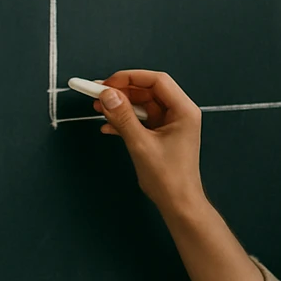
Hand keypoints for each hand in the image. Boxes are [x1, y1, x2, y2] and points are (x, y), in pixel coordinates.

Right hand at [95, 69, 204, 213]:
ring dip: (120, 107)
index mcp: (184, 110)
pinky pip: (142, 120)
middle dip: (122, 92)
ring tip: (97, 109)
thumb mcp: (140, 143)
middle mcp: (180, 113)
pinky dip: (125, 121)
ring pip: (143, 106)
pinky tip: (107, 128)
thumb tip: (107, 94)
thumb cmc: (166, 175)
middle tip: (96, 94)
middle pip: (149, 91)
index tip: (106, 83)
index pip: (157, 81)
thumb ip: (123, 117)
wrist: (178, 202)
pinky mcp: (162, 135)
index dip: (130, 78)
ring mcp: (171, 124)